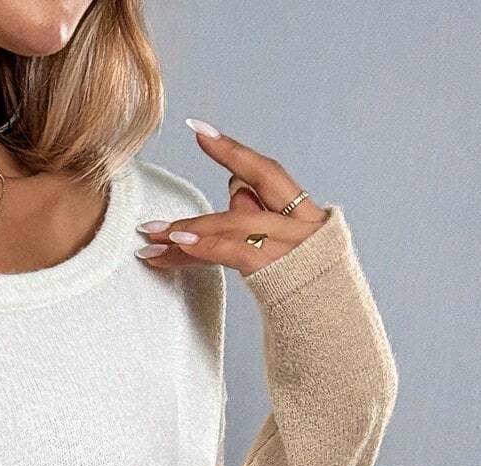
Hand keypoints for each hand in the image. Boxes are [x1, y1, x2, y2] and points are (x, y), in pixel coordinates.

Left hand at [134, 119, 330, 273]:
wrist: (325, 321)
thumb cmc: (296, 285)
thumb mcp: (281, 247)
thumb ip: (256, 217)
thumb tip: (233, 191)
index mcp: (304, 213)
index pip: (266, 171)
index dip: (233, 150)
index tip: (197, 128)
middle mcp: (300, 223)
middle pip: (258, 180)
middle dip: (225, 158)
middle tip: (190, 147)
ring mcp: (289, 245)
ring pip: (236, 220)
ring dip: (192, 225)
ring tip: (155, 232)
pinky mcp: (273, 270)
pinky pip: (231, 251)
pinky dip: (202, 246)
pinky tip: (176, 245)